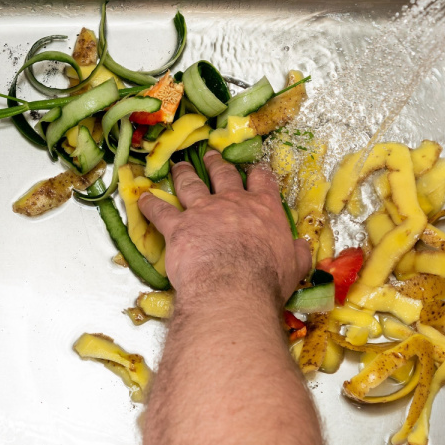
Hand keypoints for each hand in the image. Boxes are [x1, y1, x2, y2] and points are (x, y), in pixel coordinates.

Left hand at [138, 152, 310, 306]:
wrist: (234, 287)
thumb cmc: (267, 279)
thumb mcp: (293, 265)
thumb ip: (296, 253)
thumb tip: (301, 247)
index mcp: (264, 210)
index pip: (262, 182)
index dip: (256, 174)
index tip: (252, 170)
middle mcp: (232, 203)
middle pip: (223, 175)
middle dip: (217, 164)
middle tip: (212, 156)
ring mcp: (203, 211)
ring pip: (190, 185)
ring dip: (183, 174)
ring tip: (179, 167)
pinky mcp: (178, 226)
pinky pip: (160, 211)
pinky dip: (150, 204)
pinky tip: (142, 199)